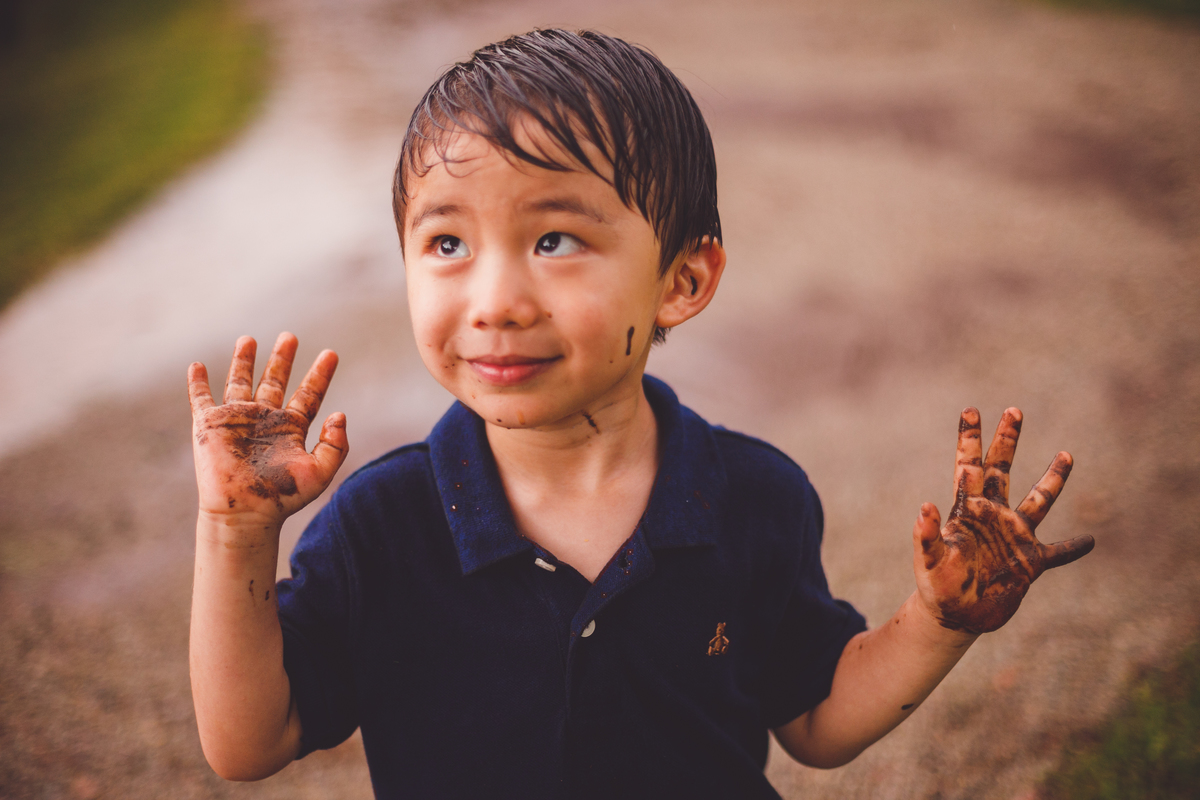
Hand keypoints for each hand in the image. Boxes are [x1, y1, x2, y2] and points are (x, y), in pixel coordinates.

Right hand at [188, 333, 347, 524]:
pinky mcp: (209, 425)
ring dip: (243, 360)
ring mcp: (236, 420)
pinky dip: (197, 382)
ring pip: (240, 382)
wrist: (245, 513)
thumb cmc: (282, 498)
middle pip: (275, 380)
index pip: (309, 394)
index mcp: (291, 428)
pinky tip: (198, 366)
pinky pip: (201, 398)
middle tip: (290, 336)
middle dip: (282, 358)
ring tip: (248, 339)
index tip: (332, 354)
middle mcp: (265, 420)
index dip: (320, 374)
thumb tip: (340, 414)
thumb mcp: (320, 472)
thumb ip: (336, 444)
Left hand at [913, 407, 1093, 634]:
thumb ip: (927, 535)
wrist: (956, 615)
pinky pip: (1058, 553)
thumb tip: (924, 506)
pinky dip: (1074, 548)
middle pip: (1001, 470)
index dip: (969, 439)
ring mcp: (1014, 537)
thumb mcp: (928, 560)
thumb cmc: (937, 586)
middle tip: (1014, 410)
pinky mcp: (1030, 563)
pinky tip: (1091, 541)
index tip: (970, 410)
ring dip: (1053, 480)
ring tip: (1067, 454)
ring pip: (1038, 501)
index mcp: (967, 510)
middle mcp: (993, 516)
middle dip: (1007, 440)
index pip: (968, 467)